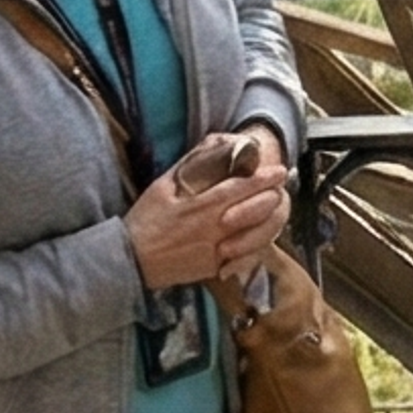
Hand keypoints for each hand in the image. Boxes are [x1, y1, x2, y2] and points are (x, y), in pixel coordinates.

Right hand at [129, 134, 289, 289]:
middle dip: (272, 197)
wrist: (131, 258)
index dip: (263, 179)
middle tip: (281, 186)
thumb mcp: (164, 185)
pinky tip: (261, 234)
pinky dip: (255, 245)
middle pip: (253, 211)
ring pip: (253, 235)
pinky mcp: (213, 268)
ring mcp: (214, 252)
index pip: (239, 189)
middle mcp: (211, 229)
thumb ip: (192, 166)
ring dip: (270, 220)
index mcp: (199, 206)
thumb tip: (216, 144)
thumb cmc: (147, 219)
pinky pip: (242, 257)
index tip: (279, 170)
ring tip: (276, 207)